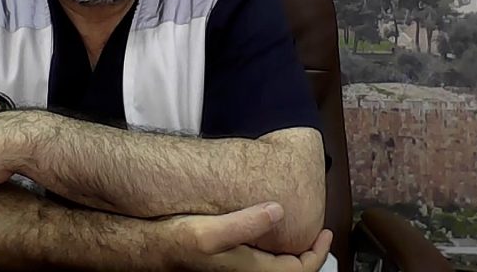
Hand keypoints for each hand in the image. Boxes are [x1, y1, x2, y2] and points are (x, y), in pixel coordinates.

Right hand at [164, 202, 333, 271]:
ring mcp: (237, 268)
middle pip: (290, 271)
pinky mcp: (229, 260)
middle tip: (317, 233)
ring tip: (298, 230)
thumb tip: (279, 210)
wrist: (151, 247)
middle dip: (308, 255)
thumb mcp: (210, 231)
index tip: (325, 233)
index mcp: (250, 271)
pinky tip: (268, 229)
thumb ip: (245, 223)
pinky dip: (274, 247)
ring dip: (291, 252)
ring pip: (275, 266)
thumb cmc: (176, 242)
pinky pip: (262, 259)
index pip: (298, 271)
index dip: (318, 254)